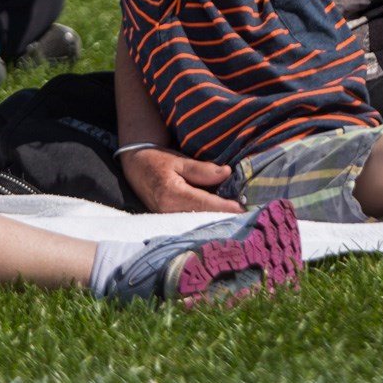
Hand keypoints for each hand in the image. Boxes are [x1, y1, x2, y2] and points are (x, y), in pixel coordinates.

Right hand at [120, 146, 240, 213]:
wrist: (135, 167)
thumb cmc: (157, 161)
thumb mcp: (179, 160)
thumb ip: (202, 169)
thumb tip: (227, 173)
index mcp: (172, 194)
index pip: (204, 203)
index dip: (225, 206)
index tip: (242, 208)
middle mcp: (169, 211)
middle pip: (203, 217)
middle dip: (224, 216)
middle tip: (247, 216)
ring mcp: (168, 219)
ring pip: (199, 221)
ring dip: (218, 219)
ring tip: (238, 217)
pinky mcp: (170, 220)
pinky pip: (192, 221)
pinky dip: (207, 219)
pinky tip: (221, 217)